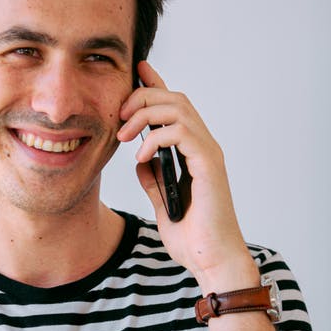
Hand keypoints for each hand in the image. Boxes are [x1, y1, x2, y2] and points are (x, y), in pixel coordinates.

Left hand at [117, 61, 256, 292]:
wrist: (211, 260)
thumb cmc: (192, 237)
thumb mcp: (163, 202)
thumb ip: (154, 179)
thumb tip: (142, 161)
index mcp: (193, 152)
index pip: (175, 107)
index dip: (156, 84)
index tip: (137, 70)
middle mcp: (204, 146)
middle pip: (175, 99)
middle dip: (143, 97)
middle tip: (119, 116)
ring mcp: (208, 154)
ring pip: (178, 108)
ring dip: (145, 114)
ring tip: (124, 134)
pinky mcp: (208, 165)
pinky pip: (181, 132)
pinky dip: (155, 138)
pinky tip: (140, 157)